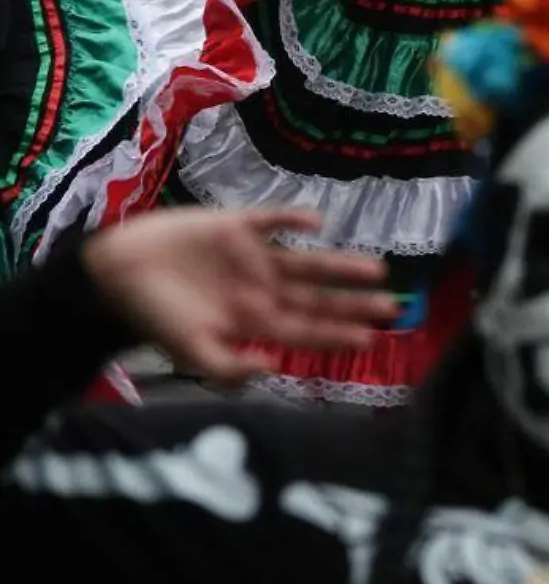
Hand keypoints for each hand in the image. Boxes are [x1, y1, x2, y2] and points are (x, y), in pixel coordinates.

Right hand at [83, 208, 397, 383]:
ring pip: (306, 262)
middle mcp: (261, 290)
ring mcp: (251, 257)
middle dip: (355, 304)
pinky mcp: (234, 226)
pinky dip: (291, 218)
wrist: (113, 275)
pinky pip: (270, 220)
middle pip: (317, 298)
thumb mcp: (189, 352)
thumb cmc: (152, 317)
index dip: (338, 334)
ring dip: (339, 265)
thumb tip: (272, 368)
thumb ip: (228, 367)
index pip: (306, 330)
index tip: (374, 339)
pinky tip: (315, 222)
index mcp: (253, 321)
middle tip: (396, 306)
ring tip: (377, 269)